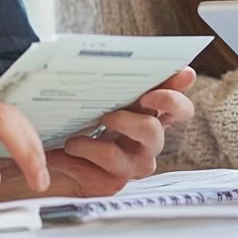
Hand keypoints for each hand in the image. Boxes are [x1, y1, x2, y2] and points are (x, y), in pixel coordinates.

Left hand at [0, 67, 197, 200]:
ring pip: (118, 157)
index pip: (179, 108)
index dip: (175, 96)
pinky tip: (58, 154)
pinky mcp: (110, 185)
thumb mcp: (99, 94)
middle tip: (109, 114)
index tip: (164, 86)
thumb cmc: (86, 117)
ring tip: (73, 140)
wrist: (61, 154)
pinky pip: (91, 174)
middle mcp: (148, 143)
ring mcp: (131, 166)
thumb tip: (96, 51)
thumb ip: (112, 77)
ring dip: (93, 146)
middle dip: (131, 122)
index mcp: (153, 116)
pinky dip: (71, 161)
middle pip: (155, 132)